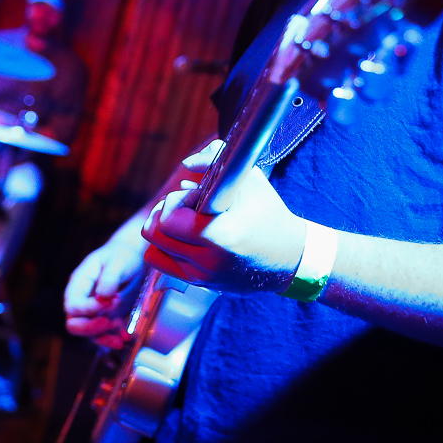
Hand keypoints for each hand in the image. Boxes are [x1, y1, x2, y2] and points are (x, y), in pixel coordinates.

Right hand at [64, 238, 146, 348]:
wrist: (133, 258)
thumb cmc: (122, 255)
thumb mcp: (118, 261)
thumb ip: (110, 277)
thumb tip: (103, 296)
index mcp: (79, 283)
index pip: (73, 304)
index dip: (89, 308)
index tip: (113, 301)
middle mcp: (82, 299)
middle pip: (74, 323)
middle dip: (90, 328)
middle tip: (109, 323)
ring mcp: (93, 311)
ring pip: (88, 334)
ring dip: (103, 338)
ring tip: (120, 340)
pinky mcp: (105, 318)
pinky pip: (104, 334)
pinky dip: (113, 338)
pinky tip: (125, 338)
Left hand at [141, 164, 307, 294]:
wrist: (289, 257)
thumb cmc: (269, 214)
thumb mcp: (249, 180)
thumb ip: (215, 159)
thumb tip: (187, 163)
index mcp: (221, 236)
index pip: (168, 219)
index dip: (176, 201)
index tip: (196, 195)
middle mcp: (208, 261)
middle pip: (154, 233)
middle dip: (164, 212)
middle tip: (185, 206)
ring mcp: (202, 276)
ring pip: (153, 249)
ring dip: (163, 230)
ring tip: (184, 220)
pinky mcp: (199, 284)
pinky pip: (161, 263)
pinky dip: (165, 247)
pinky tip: (183, 236)